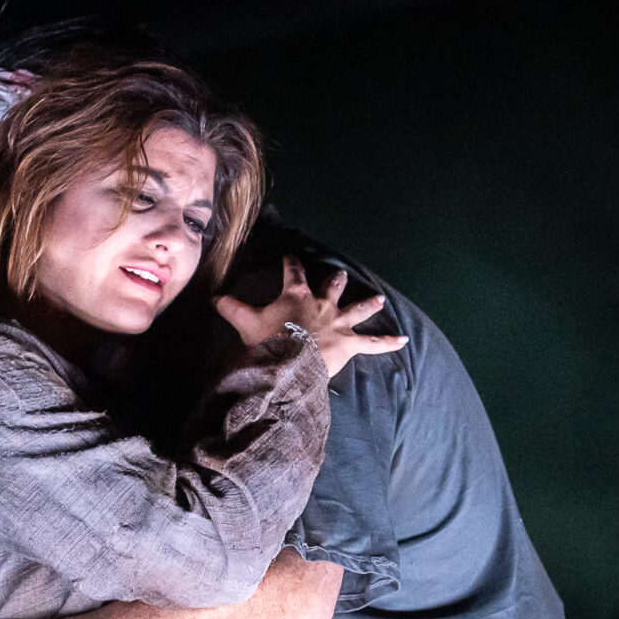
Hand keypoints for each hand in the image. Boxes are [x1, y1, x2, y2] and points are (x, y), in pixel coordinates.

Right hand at [217, 256, 408, 379]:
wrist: (290, 361)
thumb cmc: (269, 340)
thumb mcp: (246, 322)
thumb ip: (231, 309)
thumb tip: (213, 298)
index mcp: (297, 295)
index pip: (293, 273)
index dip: (291, 264)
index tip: (290, 256)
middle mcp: (322, 304)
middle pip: (332, 287)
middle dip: (335, 280)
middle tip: (338, 274)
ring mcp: (339, 323)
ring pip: (358, 309)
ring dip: (368, 304)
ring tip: (379, 299)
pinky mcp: (350, 343)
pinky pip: (373, 344)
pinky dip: (389, 343)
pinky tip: (404, 341)